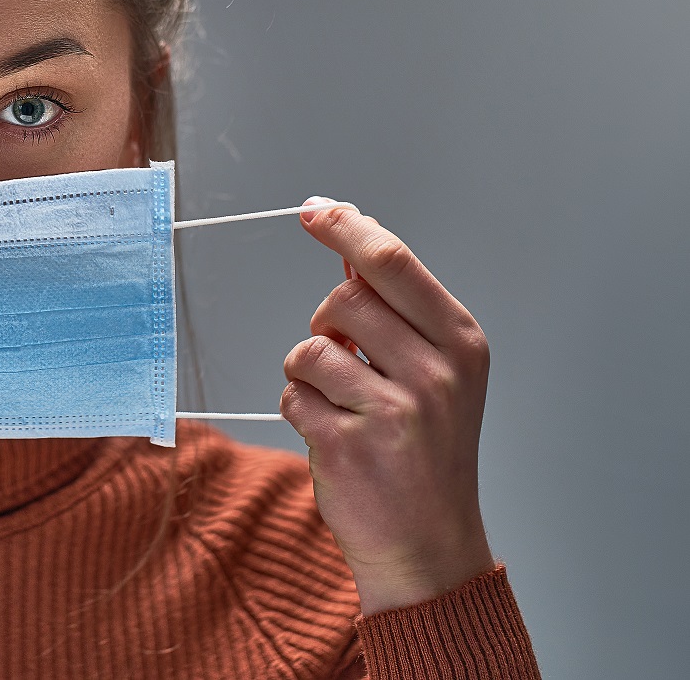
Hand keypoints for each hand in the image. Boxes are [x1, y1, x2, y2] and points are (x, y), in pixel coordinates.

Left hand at [280, 198, 494, 614]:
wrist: (428, 545)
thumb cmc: (426, 453)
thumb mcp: (434, 373)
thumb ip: (395, 311)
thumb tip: (348, 244)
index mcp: (461, 343)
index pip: (393, 263)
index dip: (346, 228)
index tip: (314, 209)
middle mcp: (436, 372)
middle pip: (343, 298)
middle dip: (327, 321)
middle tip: (345, 358)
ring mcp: (393, 410)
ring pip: (309, 349)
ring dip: (309, 375)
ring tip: (342, 407)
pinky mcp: (349, 444)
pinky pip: (292, 397)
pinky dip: (300, 412)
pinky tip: (334, 438)